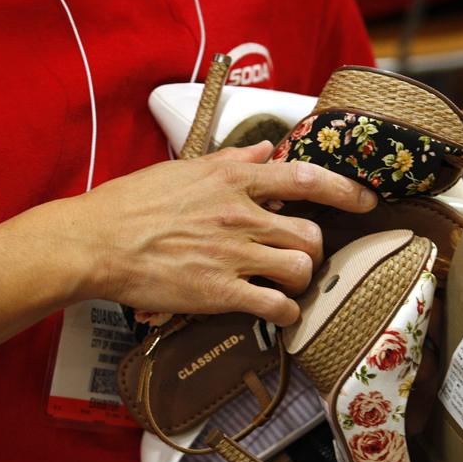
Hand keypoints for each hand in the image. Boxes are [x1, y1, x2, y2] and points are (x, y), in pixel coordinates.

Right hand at [71, 141, 376, 326]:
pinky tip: (277, 313)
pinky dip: (286, 313)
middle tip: (296, 256)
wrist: (97, 242)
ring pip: (301, 269)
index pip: (305, 178)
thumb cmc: (131, 205)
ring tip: (282, 284)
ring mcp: (234, 255)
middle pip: (311, 234)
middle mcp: (241, 215)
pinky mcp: (222, 292)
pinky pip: (278, 305)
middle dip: (311, 248)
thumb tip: (265, 148)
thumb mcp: (184, 169)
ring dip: (299, 280)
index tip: (365, 200)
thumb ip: (232, 160)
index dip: (344, 190)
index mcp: (233, 180)